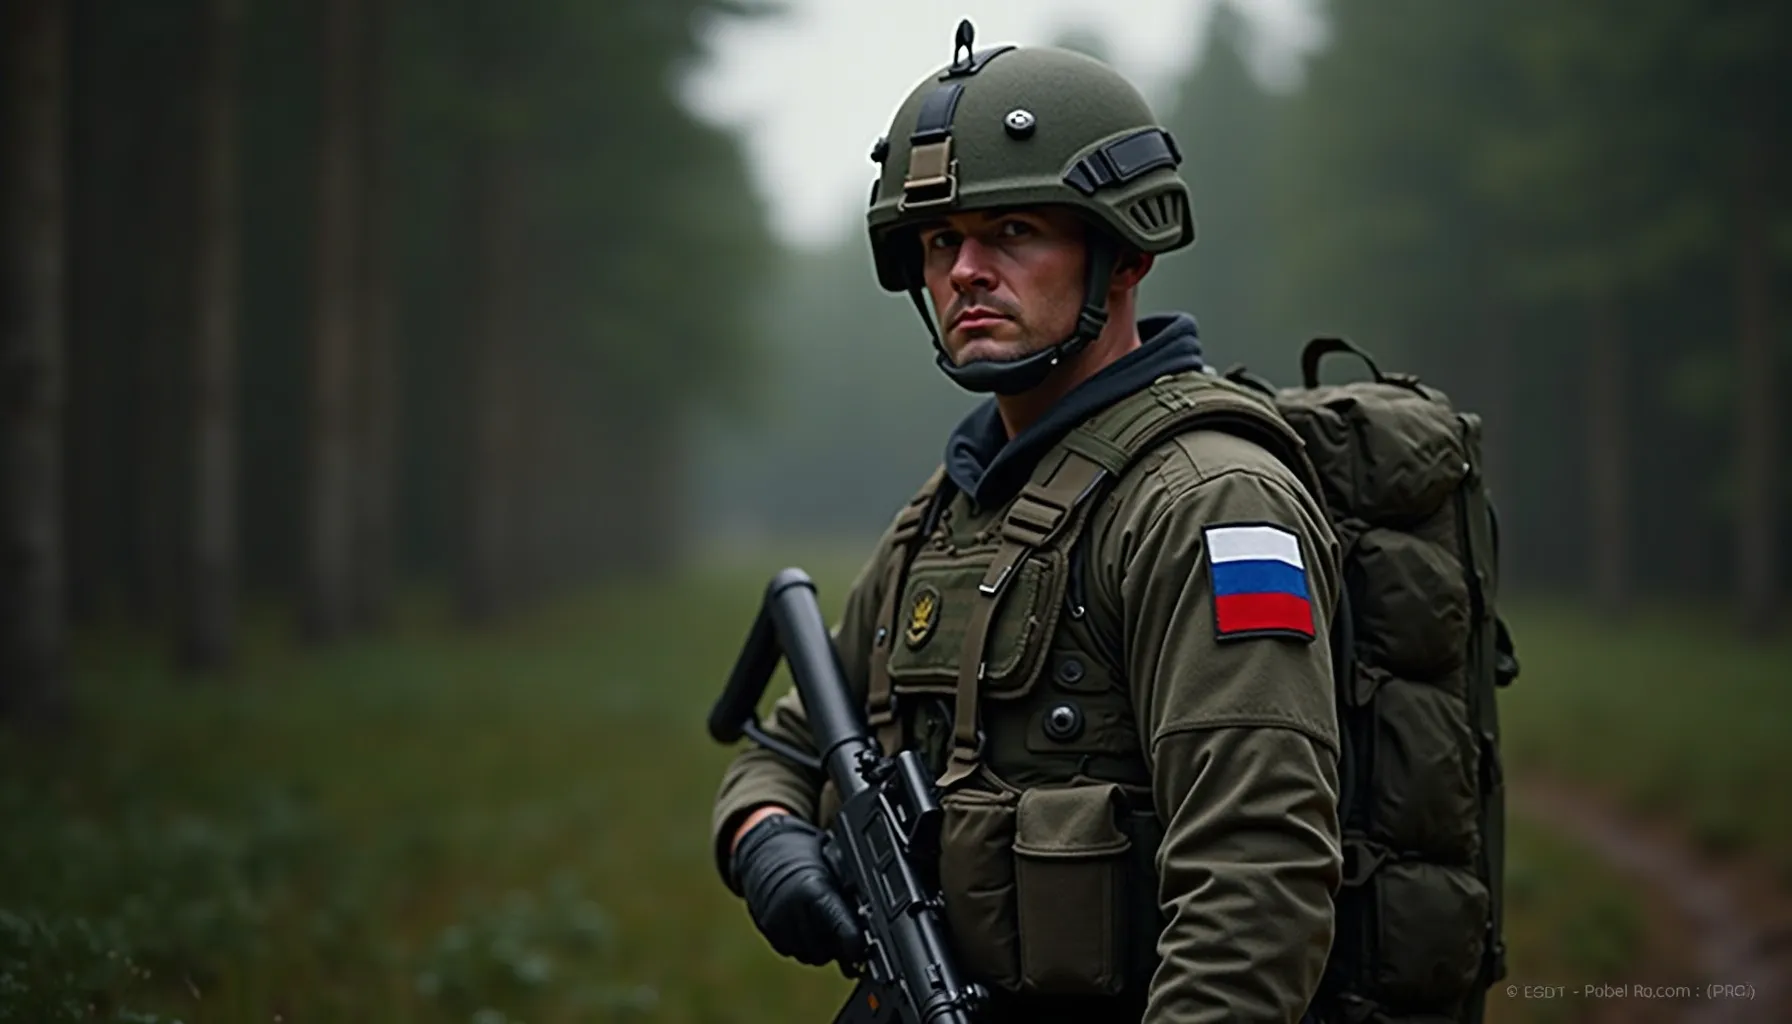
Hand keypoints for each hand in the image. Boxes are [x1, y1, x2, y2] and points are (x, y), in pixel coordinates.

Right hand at [730, 813, 866, 966]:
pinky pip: (796, 953)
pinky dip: (806, 946)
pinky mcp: (769, 935)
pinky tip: (809, 925)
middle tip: (847, 927)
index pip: (843, 932)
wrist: (763, 851)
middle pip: (829, 951)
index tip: (865, 946)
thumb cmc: (803, 853)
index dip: (857, 943)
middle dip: (841, 944)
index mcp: (814, 891)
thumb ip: (852, 883)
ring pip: (813, 957)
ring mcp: (778, 926)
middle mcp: (793, 912)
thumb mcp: (833, 858)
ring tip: (825, 922)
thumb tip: (874, 908)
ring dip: (825, 948)